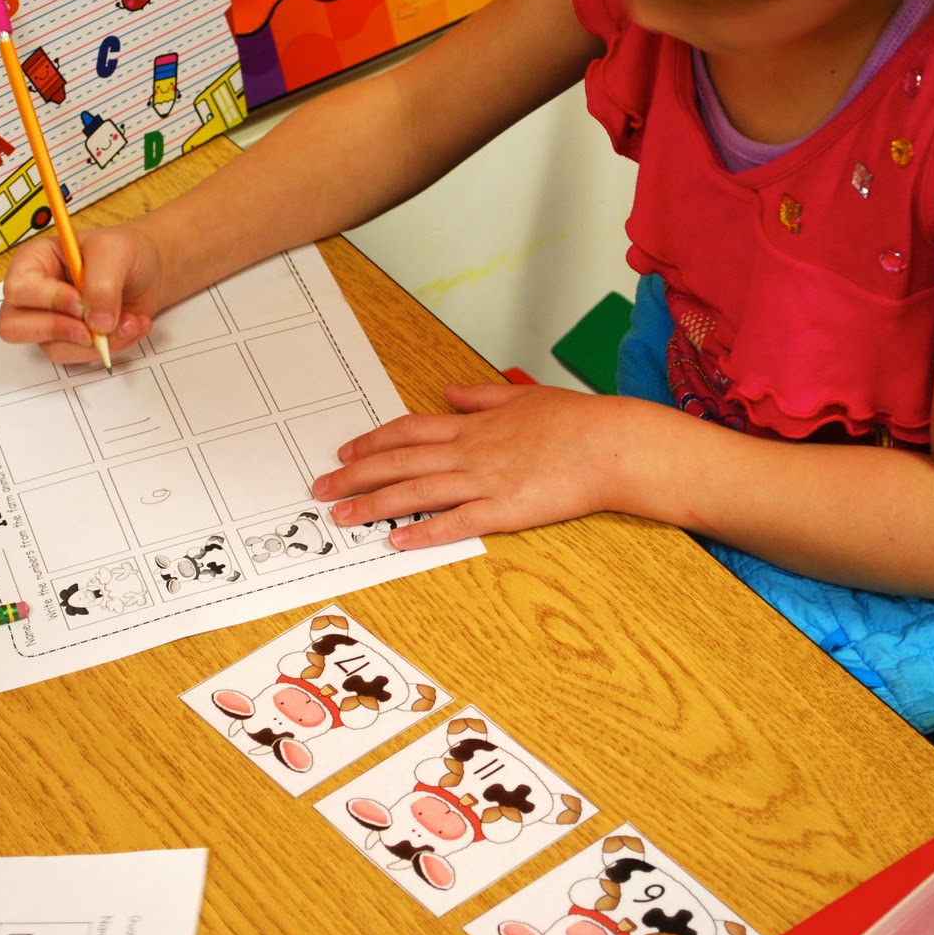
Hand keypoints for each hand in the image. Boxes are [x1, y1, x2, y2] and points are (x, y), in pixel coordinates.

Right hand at [0, 223, 166, 363]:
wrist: (150, 271)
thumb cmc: (125, 251)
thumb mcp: (115, 252)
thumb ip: (102, 284)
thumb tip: (96, 324)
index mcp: (33, 261)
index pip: (18, 290)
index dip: (48, 300)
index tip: (81, 302)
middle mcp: (34, 295)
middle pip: (14, 327)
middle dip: (59, 331)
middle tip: (93, 327)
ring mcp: (51, 321)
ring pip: (53, 348)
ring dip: (96, 343)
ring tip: (129, 322)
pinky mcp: (72, 340)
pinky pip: (80, 356)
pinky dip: (110, 348)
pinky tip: (130, 327)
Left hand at [311, 383, 632, 548]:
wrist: (612, 444)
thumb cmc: (577, 421)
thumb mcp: (524, 397)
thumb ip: (481, 398)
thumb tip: (450, 394)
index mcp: (474, 425)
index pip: (410, 431)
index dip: (373, 442)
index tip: (346, 451)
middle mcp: (470, 451)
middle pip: (400, 461)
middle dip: (355, 475)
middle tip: (321, 487)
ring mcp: (485, 481)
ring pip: (417, 491)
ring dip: (374, 504)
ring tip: (342, 516)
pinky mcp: (505, 510)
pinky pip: (455, 522)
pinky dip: (423, 531)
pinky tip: (396, 540)